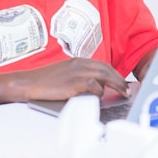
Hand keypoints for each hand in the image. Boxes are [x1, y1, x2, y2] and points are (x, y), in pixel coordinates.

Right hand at [10, 58, 129, 102]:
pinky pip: (94, 87)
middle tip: (127, 90)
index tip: (122, 82)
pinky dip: (99, 92)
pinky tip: (99, 97)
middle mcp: (80, 64)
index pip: (103, 65)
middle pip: (107, 69)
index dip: (115, 74)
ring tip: (122, 94)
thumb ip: (80, 76)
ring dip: (115, 86)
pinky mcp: (75, 83)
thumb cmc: (45, 81)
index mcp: (78, 60)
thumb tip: (96, 85)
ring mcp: (78, 72)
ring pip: (104, 77)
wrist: (30, 83)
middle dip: (120, 80)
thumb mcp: (65, 74)